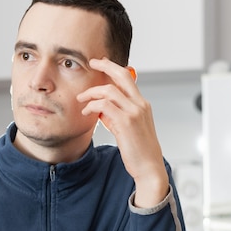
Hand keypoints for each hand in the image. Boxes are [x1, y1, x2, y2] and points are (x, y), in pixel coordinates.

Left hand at [77, 58, 168, 207]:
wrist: (149, 167)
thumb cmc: (138, 150)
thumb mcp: (128, 128)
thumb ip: (115, 115)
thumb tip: (100, 108)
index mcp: (142, 104)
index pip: (128, 78)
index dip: (114, 68)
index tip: (101, 63)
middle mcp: (140, 105)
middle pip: (122, 75)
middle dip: (106, 66)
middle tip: (92, 63)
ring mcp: (134, 112)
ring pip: (110, 90)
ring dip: (91, 92)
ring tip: (81, 99)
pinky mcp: (126, 122)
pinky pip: (105, 105)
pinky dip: (92, 106)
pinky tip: (86, 112)